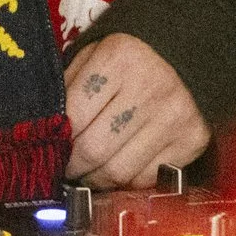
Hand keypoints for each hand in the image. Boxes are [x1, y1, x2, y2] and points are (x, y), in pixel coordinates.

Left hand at [63, 33, 208, 188]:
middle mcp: (150, 88)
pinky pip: (147, 179)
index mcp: (119, 58)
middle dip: (72, 166)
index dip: (55, 140)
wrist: (189, 54)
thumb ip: (68, 87)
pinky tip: (119, 169)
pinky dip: (127, 181)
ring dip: (96, 180)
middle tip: (64, 167)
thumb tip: (44, 130)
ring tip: (87, 172)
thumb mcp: (94, 55)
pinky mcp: (192, 140)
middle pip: (94, 150)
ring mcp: (174, 117)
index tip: (49, 148)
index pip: (73, 116)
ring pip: (119, 172)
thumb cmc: (129, 59)